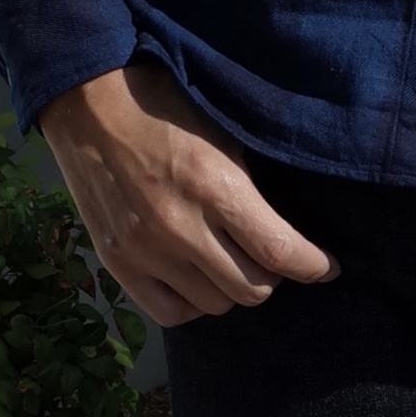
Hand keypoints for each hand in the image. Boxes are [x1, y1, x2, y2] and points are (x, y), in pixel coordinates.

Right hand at [38, 58, 336, 327]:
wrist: (88, 102)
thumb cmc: (166, 108)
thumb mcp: (224, 134)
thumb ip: (255, 187)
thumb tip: (294, 230)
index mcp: (214, 185)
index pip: (280, 252)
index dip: (314, 266)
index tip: (327, 268)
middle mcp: (179, 226)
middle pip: (252, 290)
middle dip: (273, 276)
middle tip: (269, 255)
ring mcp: (143, 250)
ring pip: (215, 305)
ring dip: (232, 287)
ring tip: (229, 260)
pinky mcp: (116, 264)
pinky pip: (171, 314)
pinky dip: (193, 302)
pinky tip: (196, 278)